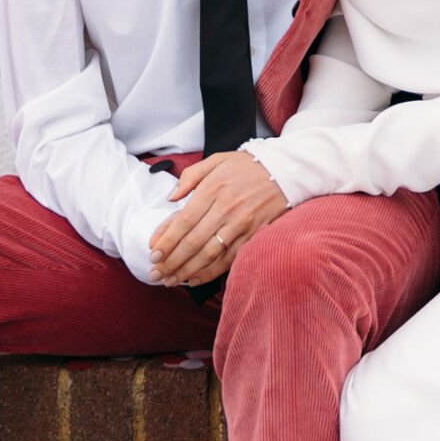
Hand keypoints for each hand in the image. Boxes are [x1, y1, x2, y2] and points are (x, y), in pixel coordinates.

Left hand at [150, 151, 289, 288]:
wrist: (287, 170)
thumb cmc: (248, 165)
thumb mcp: (217, 160)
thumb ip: (190, 176)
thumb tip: (170, 197)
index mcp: (213, 189)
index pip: (183, 221)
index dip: (167, 241)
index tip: (153, 254)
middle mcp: (226, 209)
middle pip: (193, 242)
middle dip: (171, 262)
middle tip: (155, 274)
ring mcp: (241, 224)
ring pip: (209, 255)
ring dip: (187, 271)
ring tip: (170, 280)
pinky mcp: (254, 235)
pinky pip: (229, 259)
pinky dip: (211, 272)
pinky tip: (195, 279)